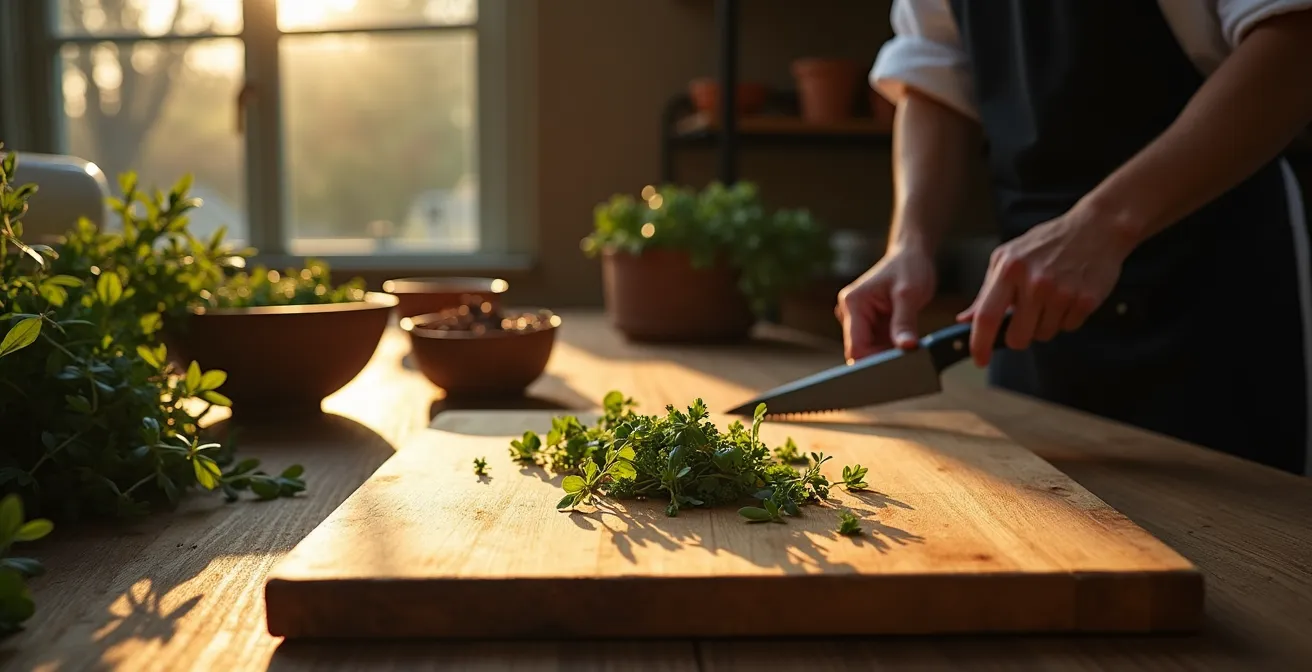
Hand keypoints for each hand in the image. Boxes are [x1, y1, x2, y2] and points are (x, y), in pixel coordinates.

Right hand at [836, 245, 936, 362]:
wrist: (910, 256)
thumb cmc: (909, 268)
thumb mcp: (910, 294)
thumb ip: (905, 322)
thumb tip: (906, 348)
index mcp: (853, 303)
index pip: (855, 346)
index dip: (872, 361)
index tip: (895, 369)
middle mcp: (849, 312)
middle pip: (860, 350)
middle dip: (882, 359)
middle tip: (908, 363)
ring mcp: (858, 319)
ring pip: (869, 350)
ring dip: (888, 354)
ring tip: (909, 351)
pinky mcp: (868, 324)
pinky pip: (877, 345)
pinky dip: (891, 349)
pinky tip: (905, 346)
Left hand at [957, 207, 1134, 366]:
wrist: (1095, 228)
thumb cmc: (1046, 243)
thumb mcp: (1008, 258)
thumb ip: (986, 291)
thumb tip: (964, 319)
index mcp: (1009, 269)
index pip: (987, 316)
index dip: (980, 344)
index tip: (979, 360)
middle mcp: (1034, 282)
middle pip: (1018, 338)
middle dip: (1019, 336)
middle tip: (1026, 318)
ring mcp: (1061, 292)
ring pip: (1044, 335)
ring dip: (1045, 324)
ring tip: (1051, 297)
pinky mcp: (1085, 300)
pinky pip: (1068, 328)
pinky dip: (1066, 318)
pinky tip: (1069, 295)